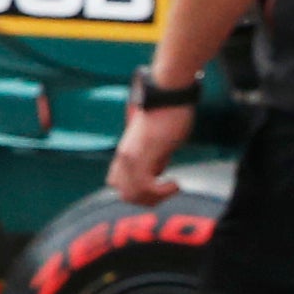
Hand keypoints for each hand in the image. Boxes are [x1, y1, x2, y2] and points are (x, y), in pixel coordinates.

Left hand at [107, 91, 192, 205]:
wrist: (169, 93)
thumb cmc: (169, 113)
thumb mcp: (161, 143)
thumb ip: (155, 159)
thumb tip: (157, 173)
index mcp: (126, 153)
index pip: (118, 184)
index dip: (138, 192)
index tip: (159, 187)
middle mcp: (123, 156)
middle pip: (124, 195)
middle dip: (147, 200)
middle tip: (167, 191)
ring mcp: (130, 156)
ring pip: (132, 195)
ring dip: (155, 198)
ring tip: (173, 187)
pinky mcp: (142, 154)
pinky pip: (144, 187)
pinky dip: (161, 192)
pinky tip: (176, 184)